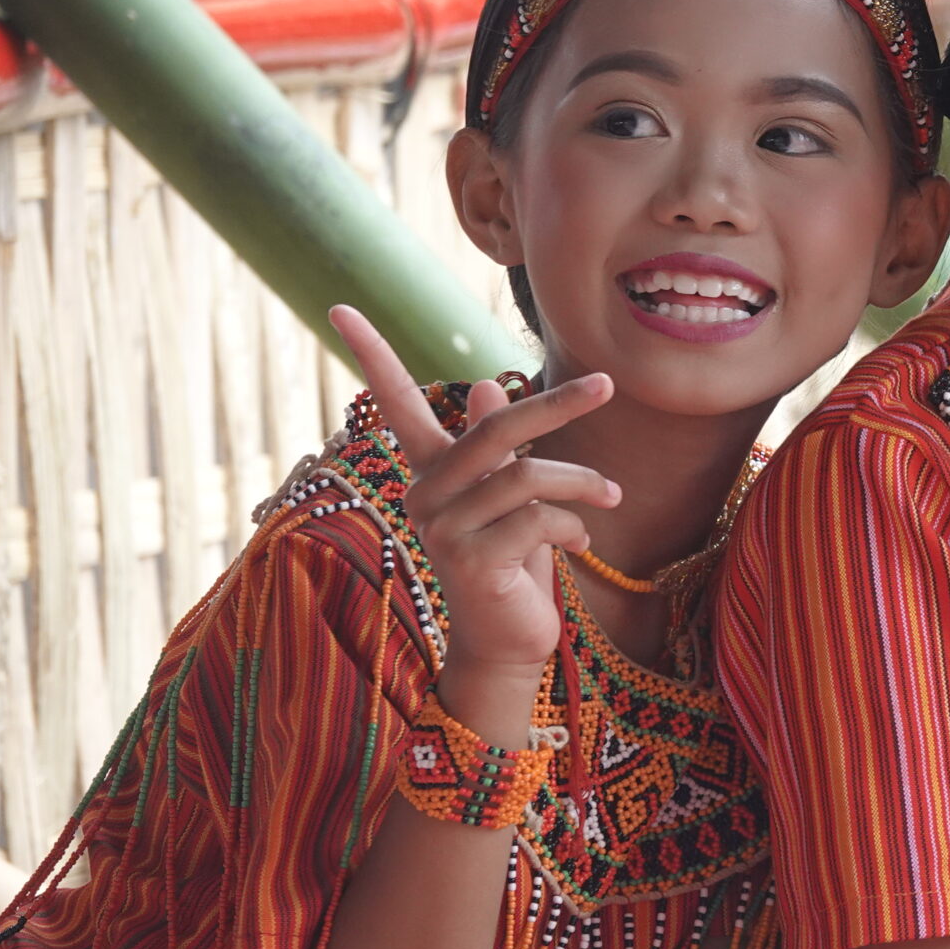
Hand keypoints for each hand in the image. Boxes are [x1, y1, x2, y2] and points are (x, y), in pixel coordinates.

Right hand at [330, 306, 618, 679]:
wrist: (509, 643)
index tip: (340, 306)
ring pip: (527, 475)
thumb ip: (501, 450)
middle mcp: (425, 494)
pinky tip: (581, 544)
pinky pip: (536, 519)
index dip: (371, 355)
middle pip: (495, 426)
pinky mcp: (468, 560)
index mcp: (433, 472)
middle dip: (557, 403)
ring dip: (582, 483)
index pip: (394, 404)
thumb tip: (489, 384)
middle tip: (607, 384)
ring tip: (609, 498)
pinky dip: (573, 525)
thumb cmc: (514, 564)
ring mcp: (441, 528)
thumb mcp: (513, 499)